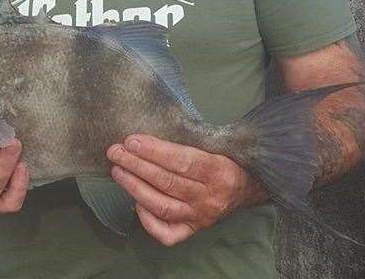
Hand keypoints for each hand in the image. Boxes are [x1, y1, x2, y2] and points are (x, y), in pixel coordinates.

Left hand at [106, 134, 265, 245]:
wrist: (249, 186)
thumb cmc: (226, 157)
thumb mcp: (215, 143)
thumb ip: (189, 139)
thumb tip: (148, 130)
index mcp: (217, 171)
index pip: (181, 161)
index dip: (154, 151)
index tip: (131, 140)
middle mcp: (209, 197)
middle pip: (167, 182)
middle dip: (136, 165)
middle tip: (114, 152)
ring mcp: (201, 217)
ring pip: (162, 206)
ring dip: (135, 187)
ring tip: (117, 171)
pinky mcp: (194, 230)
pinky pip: (168, 234)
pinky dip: (148, 221)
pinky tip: (136, 203)